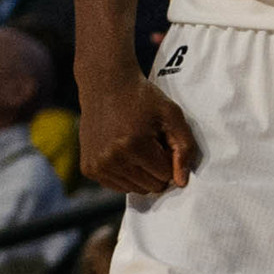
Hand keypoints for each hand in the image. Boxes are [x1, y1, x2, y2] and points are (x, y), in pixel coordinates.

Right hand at [78, 67, 196, 194]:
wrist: (105, 84)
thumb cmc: (142, 98)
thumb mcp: (171, 115)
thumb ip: (185, 148)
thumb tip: (181, 182)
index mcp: (134, 144)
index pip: (166, 175)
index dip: (168, 158)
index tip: (161, 140)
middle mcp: (112, 158)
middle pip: (150, 187)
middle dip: (156, 168)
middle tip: (149, 143)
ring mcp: (97, 165)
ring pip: (134, 189)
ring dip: (141, 173)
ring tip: (136, 147)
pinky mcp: (88, 169)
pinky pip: (117, 186)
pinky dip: (125, 174)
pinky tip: (122, 152)